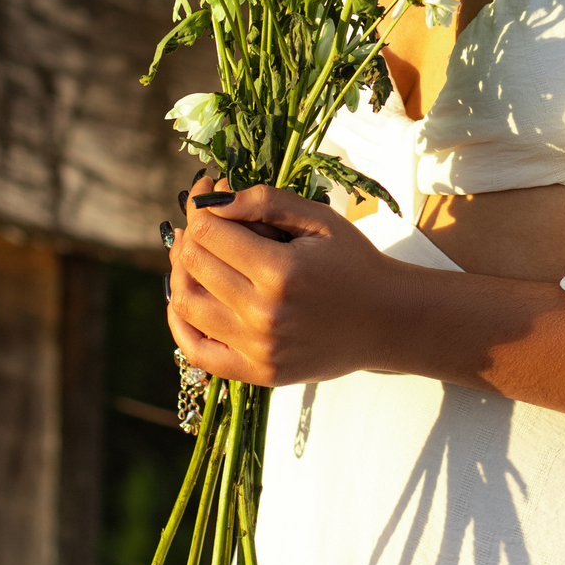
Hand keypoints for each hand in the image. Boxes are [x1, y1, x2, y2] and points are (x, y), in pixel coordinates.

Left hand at [166, 177, 410, 385]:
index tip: (205, 191)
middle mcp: (262, 314)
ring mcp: (257, 349)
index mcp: (280, 271)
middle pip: (193, 266)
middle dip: (190, 234)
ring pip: (186, 306)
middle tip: (200, 221)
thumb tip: (216, 198)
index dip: (200, 206)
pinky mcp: (257, 373)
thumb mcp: (320, 220)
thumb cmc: (354, 262)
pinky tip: (184, 299)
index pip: (209, 233)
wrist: (386, 319)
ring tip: (193, 254)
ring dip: (179, 273)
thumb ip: (268, 201)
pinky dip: (179, 324)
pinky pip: (197, 352)